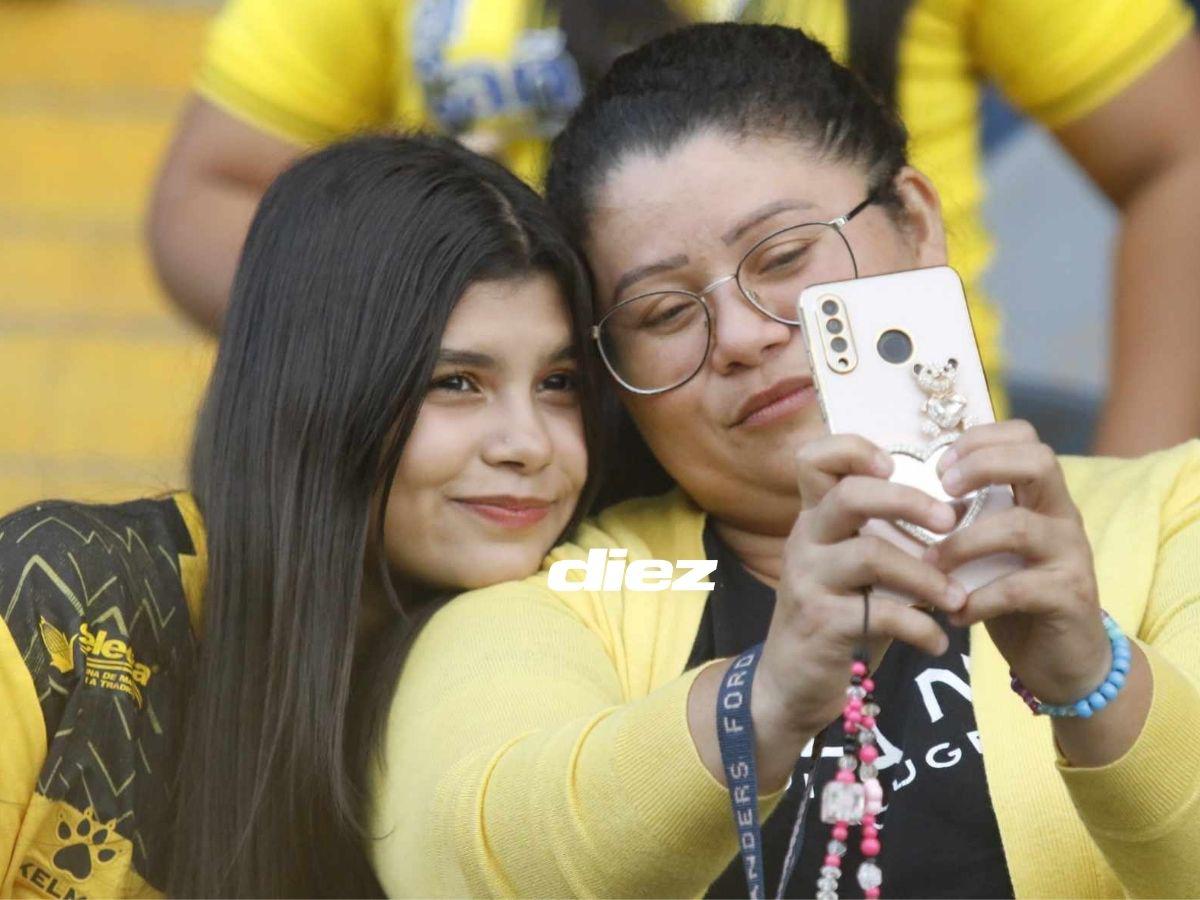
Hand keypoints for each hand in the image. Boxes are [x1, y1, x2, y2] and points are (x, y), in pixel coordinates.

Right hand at [753, 434, 968, 740]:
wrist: (791, 681)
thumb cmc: (837, 614)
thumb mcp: (852, 567)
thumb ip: (886, 536)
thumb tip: (961, 511)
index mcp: (815, 519)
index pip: (814, 460)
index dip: (852, 449)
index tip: (895, 465)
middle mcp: (805, 540)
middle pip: (849, 496)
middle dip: (907, 501)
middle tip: (950, 520)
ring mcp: (808, 581)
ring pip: (871, 555)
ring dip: (927, 575)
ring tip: (958, 598)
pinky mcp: (821, 623)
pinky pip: (880, 614)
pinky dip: (920, 627)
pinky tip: (936, 641)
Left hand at [927, 420, 1110, 704]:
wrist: (1063, 659)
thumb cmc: (1013, 595)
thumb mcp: (988, 549)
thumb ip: (965, 518)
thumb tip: (905, 495)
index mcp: (1040, 496)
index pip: (1025, 437)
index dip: (980, 439)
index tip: (939, 466)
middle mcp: (1062, 515)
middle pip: (1038, 461)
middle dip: (982, 466)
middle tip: (942, 491)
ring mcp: (1071, 554)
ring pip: (1019, 527)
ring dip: (963, 543)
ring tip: (930, 564)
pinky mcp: (1070, 596)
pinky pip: (1019, 587)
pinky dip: (978, 599)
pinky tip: (954, 613)